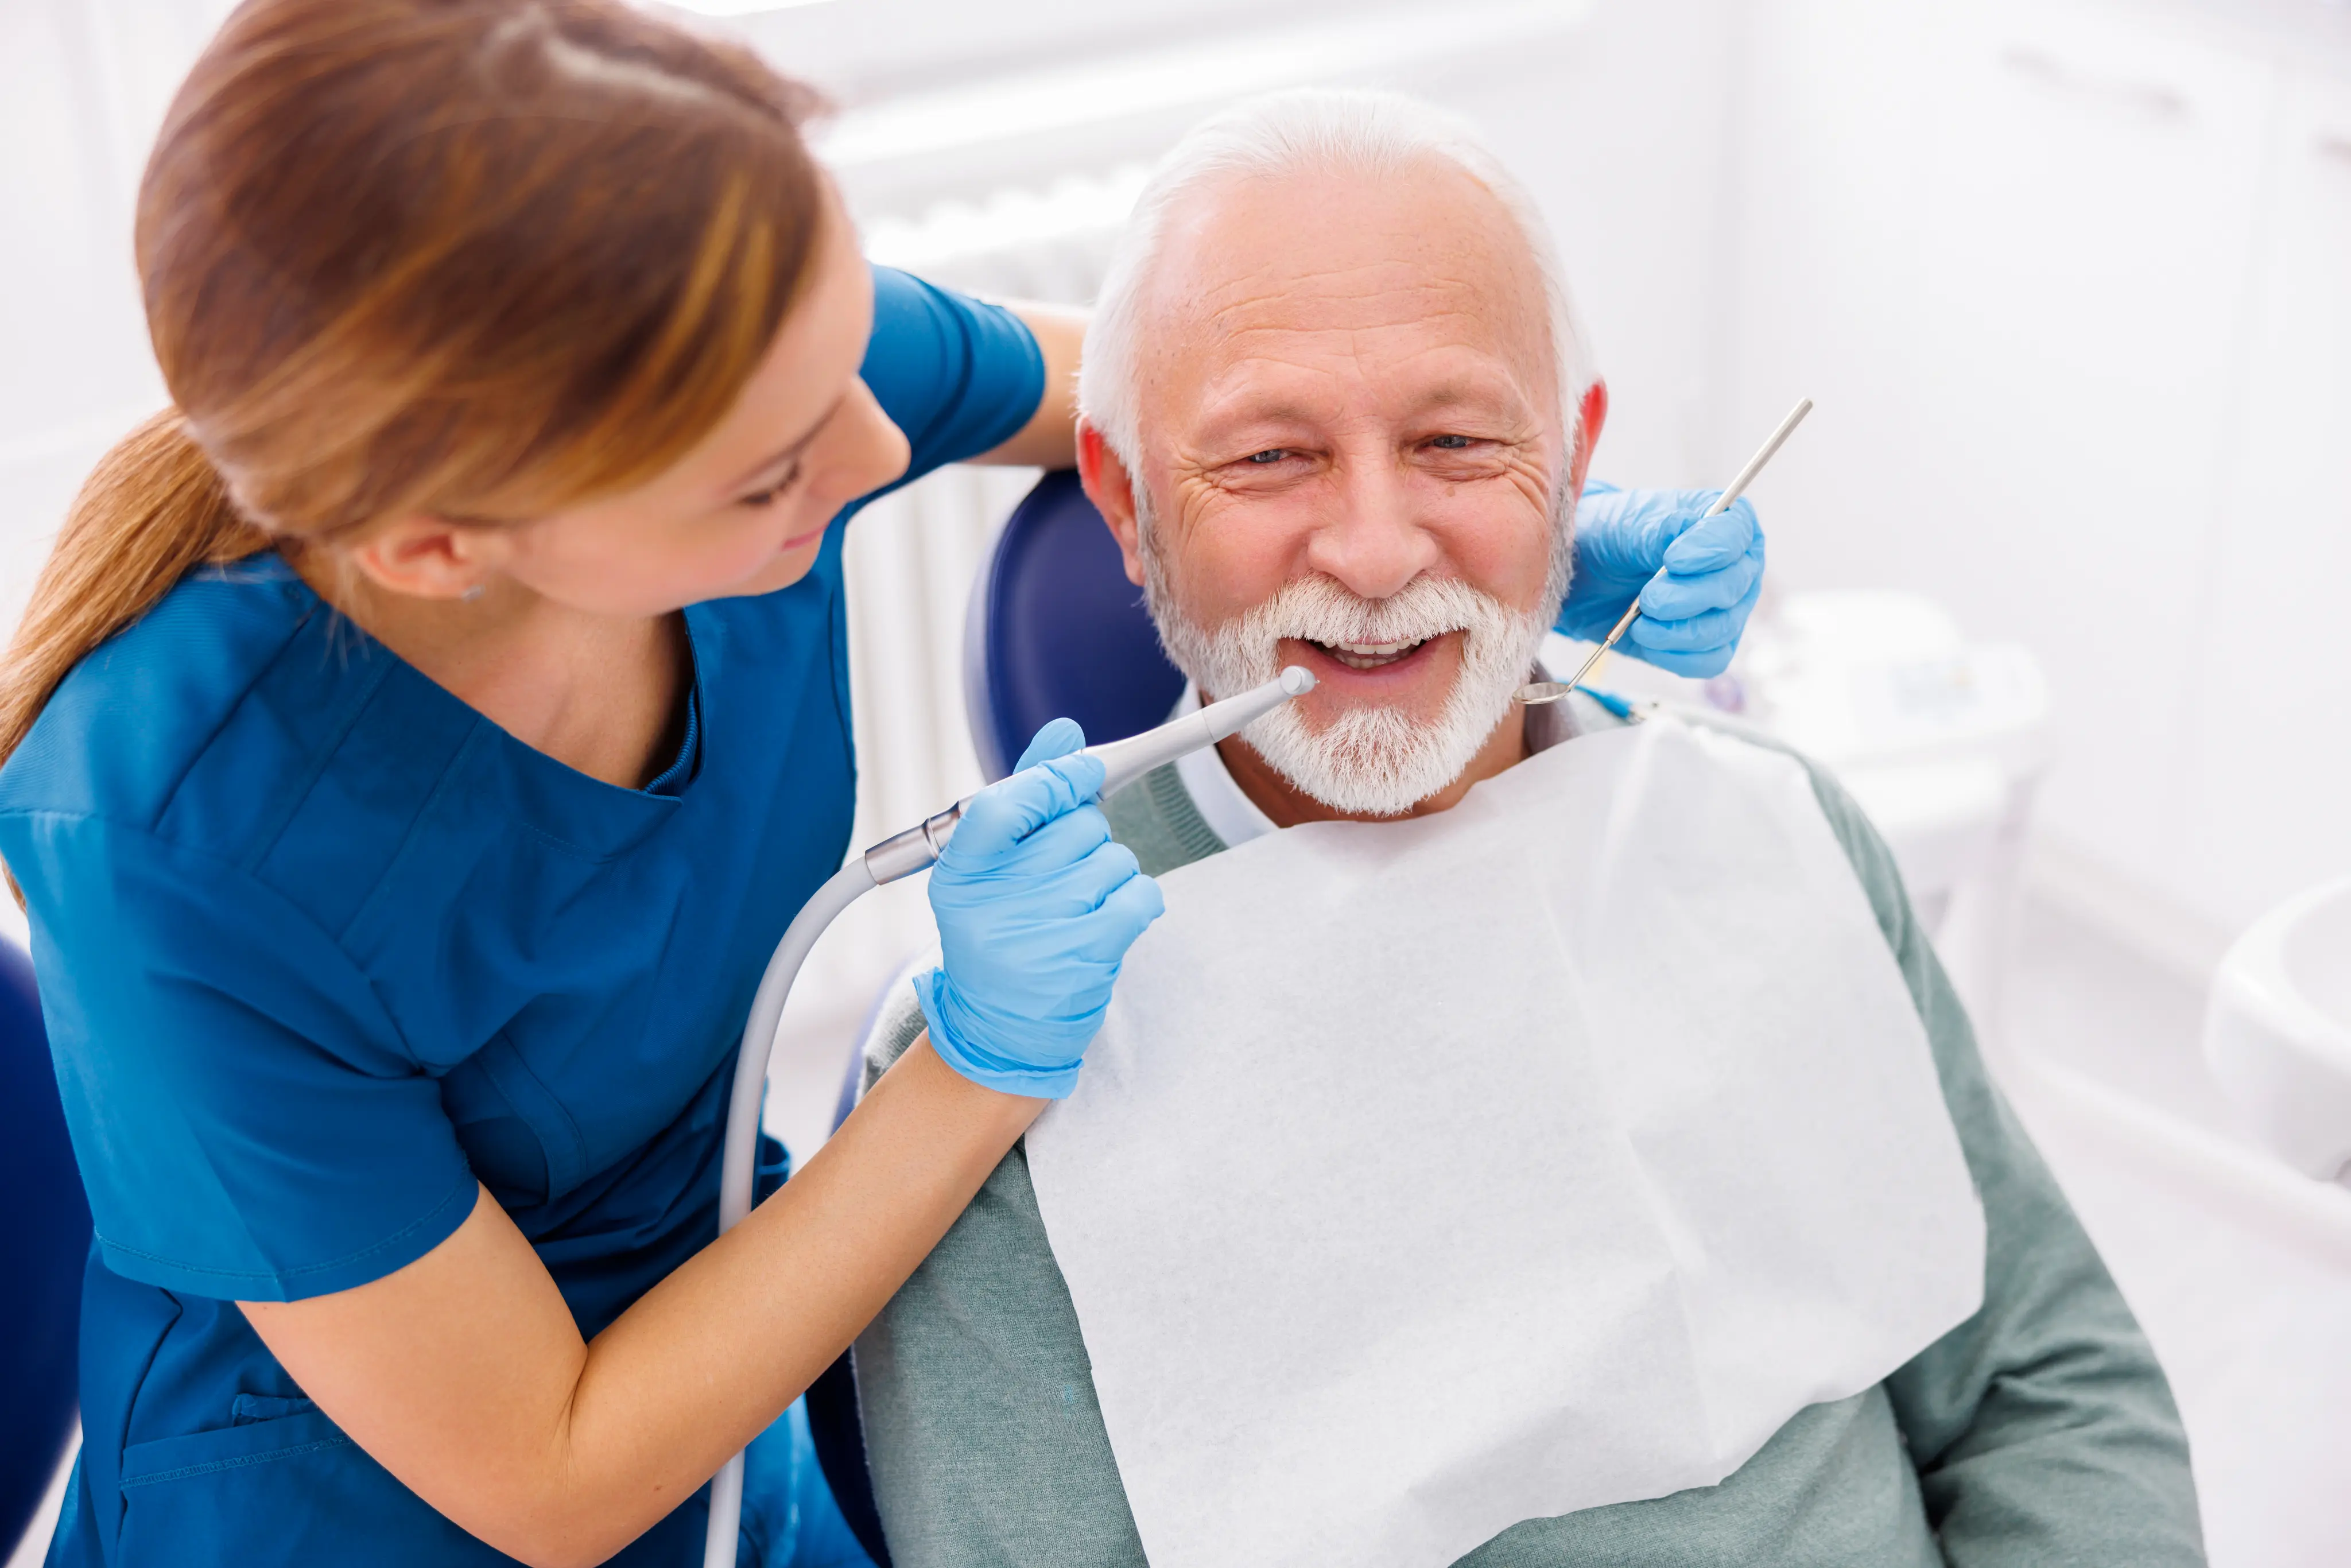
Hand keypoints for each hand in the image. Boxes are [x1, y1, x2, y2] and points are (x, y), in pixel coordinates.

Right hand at [919, 719, 1164, 1097]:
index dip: (1057, 777)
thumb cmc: (1000, 933)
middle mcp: (996, 900)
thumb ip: (1025, 796)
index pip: (1008, 801)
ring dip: (1109, 873)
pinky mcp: (1087, 956)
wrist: (998, 1031)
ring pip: (1114, 857)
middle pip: (1077, 824)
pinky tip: (1108, 920)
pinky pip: (1139, 893)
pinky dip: (1135, 899)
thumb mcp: (989, 868)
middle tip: (1062, 872)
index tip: (1084, 771)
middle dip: (1085, 836)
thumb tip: (1066, 730)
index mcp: (962, 871)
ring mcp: (1042, 931)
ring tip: (1077, 906)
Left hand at [1557, 483, 1766, 678]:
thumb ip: (1663, 530)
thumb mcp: (1632, 524)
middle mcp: (1736, 566)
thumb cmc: (1615, 538)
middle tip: (1648, 599)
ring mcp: (1727, 608)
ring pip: (1721, 629)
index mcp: (1726, 522)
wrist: (1588, 575)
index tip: (1672, 560)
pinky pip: (1708, 661)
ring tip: (1639, 624)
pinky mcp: (1708, 644)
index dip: (1711, 550)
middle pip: (1732, 588)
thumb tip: (1685, 543)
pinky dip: (1675, 656)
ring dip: (1676, 631)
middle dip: (1687, 598)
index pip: (1737, 534)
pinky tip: (1648, 642)